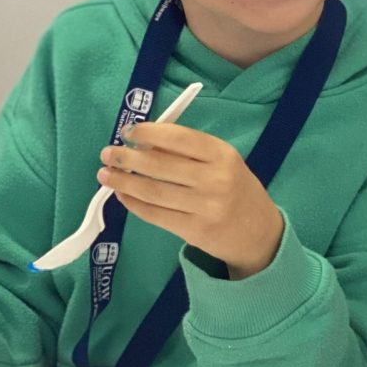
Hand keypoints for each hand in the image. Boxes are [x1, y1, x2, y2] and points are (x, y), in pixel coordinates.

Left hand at [97, 122, 282, 277]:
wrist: (260, 234)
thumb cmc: (237, 190)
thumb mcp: (224, 164)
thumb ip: (189, 152)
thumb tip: (144, 141)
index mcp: (224, 155)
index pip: (178, 137)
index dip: (148, 133)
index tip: (128, 132)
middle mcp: (216, 179)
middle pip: (159, 164)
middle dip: (126, 157)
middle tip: (108, 154)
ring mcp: (205, 207)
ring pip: (152, 190)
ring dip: (123, 181)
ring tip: (106, 175)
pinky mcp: (194, 230)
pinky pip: (154, 214)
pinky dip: (133, 204)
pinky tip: (123, 196)